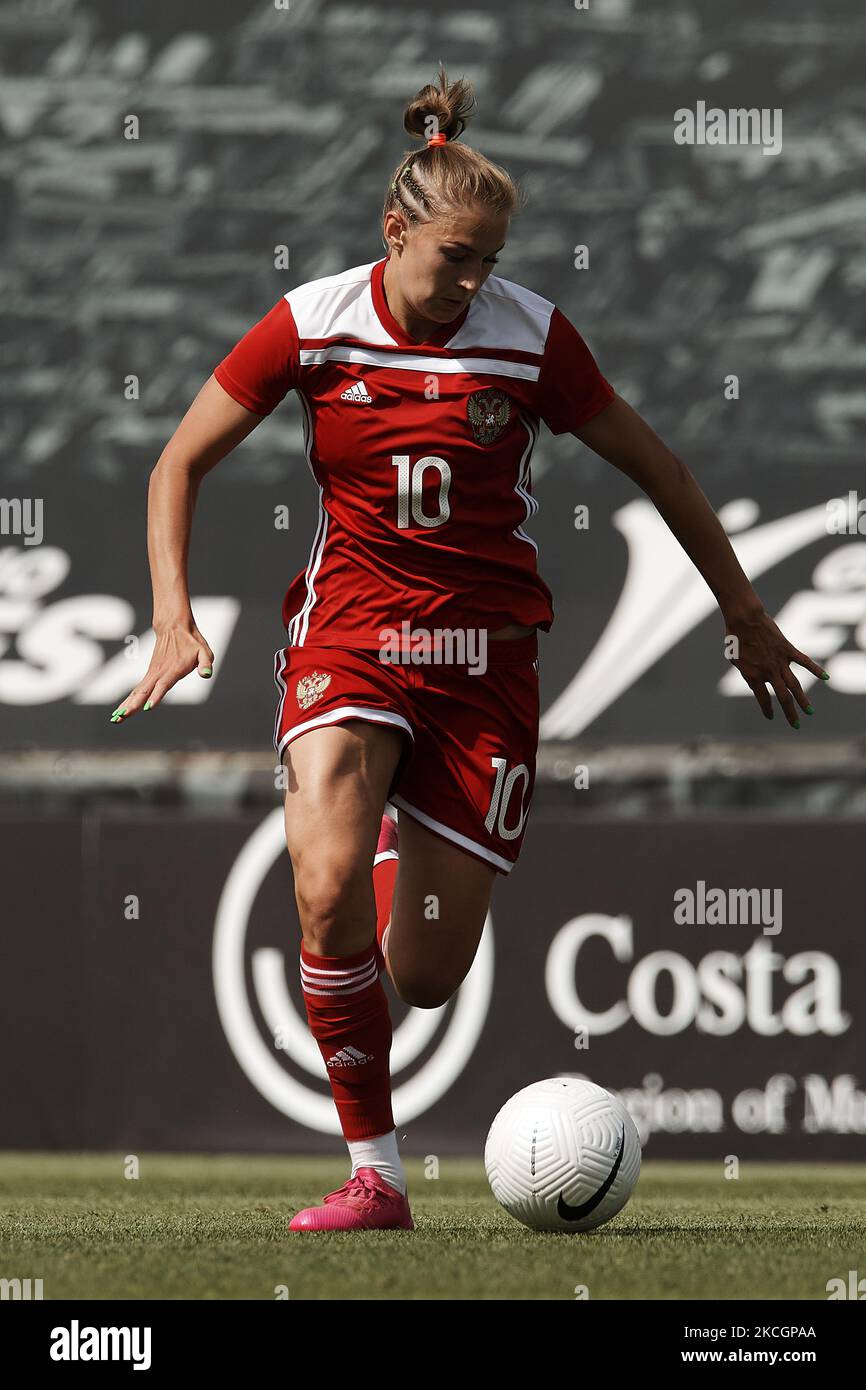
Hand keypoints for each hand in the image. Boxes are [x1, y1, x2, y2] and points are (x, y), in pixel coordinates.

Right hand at [109, 623, 214, 722]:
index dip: (156, 696)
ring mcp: (152, 673)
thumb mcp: (204, 651)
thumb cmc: (191, 641)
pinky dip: (129, 700)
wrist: (173, 627)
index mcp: (173, 669)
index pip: (163, 685)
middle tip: (121, 717)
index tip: (148, 707)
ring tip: (115, 719)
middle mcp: (159, 673)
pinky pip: (138, 690)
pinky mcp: (150, 674)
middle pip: (144, 691)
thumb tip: (206, 674)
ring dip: (126, 705)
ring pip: (138, 692)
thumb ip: (206, 663)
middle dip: (133, 705)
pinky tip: (121, 711)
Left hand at [725, 607, 828, 727]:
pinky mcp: (788, 650)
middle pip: (783, 697)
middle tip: (795, 725)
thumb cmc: (735, 638)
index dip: (767, 709)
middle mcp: (768, 673)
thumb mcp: (734, 659)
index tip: (770, 716)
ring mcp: (780, 662)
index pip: (763, 699)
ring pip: (795, 685)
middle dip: (790, 713)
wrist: (744, 620)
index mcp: (753, 677)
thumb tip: (754, 677)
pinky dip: (816, 669)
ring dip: (803, 700)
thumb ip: (747, 671)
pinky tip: (826, 677)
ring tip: (809, 712)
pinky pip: (805, 662)